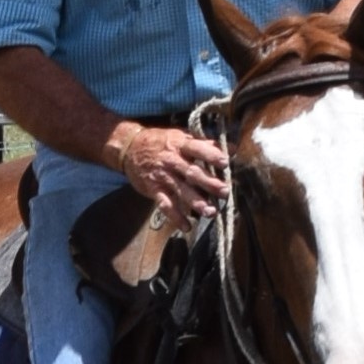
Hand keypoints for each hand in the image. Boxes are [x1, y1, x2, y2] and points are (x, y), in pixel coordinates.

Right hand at [108, 117, 228, 225]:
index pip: (197, 149)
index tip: (225, 162)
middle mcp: (172, 161)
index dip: (211, 155)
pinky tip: (187, 226)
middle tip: (224, 191)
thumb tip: (233, 148)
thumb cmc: (161, 141)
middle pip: (192, 173)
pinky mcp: (154, 190)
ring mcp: (163, 177)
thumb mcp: (181, 137)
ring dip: (196, 203)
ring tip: (211, 213)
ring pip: (181, 191)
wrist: (130, 148)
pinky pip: (165, 205)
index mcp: (180, 145)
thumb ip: (206, 143)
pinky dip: (175, 217)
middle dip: (209, 183)